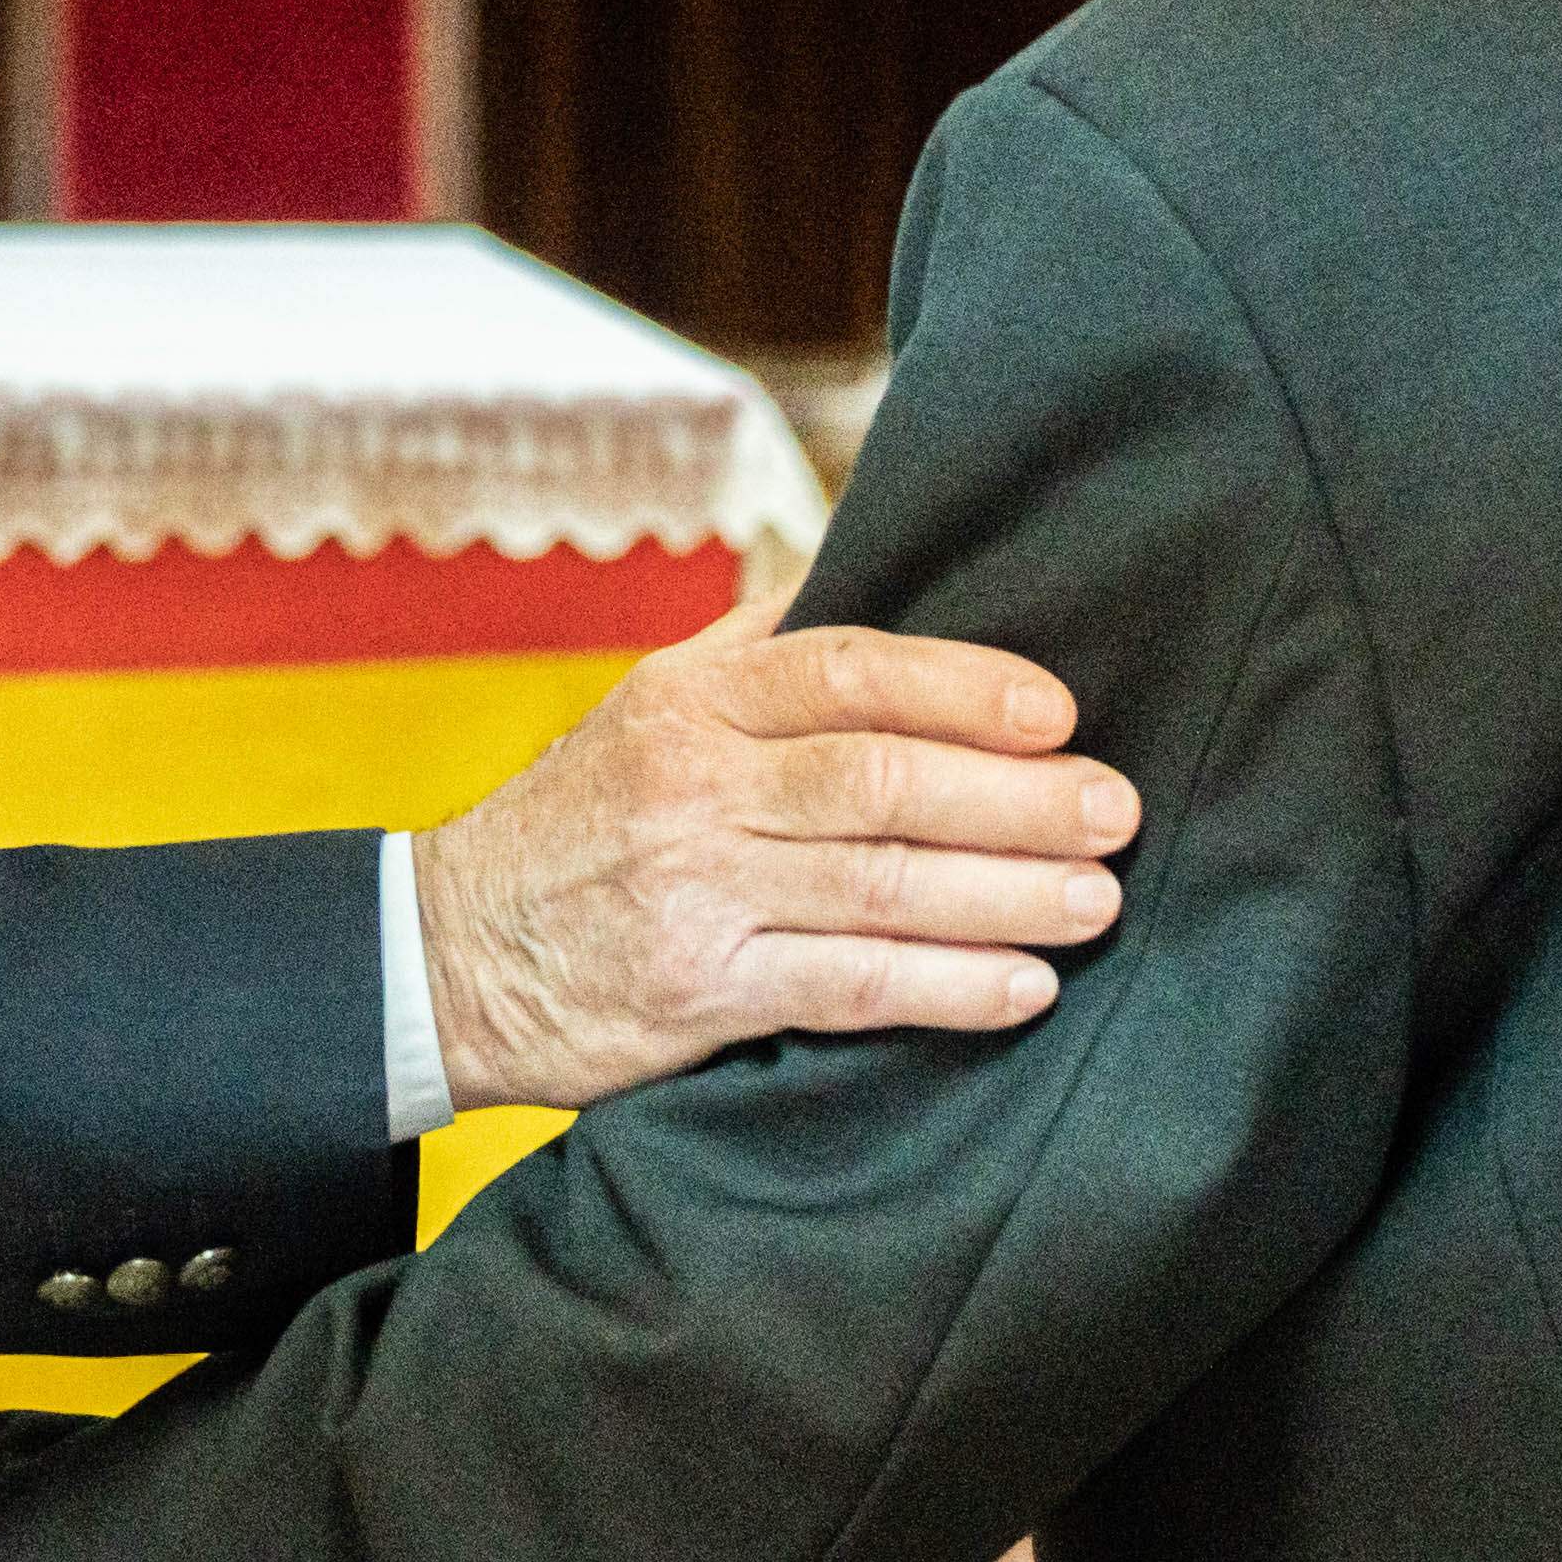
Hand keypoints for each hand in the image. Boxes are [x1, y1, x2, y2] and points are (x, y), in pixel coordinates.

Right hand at [417, 602, 1141, 1113]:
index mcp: (694, 699)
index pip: (847, 670)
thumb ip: (761, 648)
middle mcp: (693, 785)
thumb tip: (884, 569)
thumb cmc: (581, 819)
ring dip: (1006, 894)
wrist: (446, 953)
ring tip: (1097, 899)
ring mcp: (696, 890)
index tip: (1059, 710)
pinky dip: (946, 988)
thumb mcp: (647, 704)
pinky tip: (1021, 986)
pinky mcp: (698, 992)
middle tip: (1115, 810)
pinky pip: (848, 986)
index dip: (963, 687)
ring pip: (880, 885)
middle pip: (883, 780)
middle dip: (1016, 797)